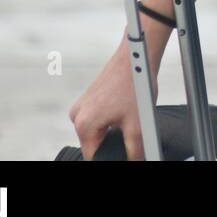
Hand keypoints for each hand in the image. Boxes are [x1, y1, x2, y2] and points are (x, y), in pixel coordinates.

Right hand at [68, 37, 158, 160]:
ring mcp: (82, 106)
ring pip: (98, 132)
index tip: (125, 153)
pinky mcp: (89, 100)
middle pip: (95, 145)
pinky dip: (111, 120)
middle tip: (130, 131)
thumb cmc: (134, 84)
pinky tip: (125, 109)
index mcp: (84, 124)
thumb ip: (133, 149)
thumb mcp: (138, 124)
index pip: (94, 156)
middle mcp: (78, 116)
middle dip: (112, 144)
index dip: (111, 157)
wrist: (136, 57)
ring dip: (112, 131)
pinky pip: (98, 119)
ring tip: (129, 116)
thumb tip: (134, 160)